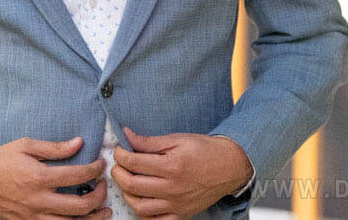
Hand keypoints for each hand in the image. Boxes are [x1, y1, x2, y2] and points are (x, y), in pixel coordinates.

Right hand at [0, 135, 110, 218]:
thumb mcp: (24, 145)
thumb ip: (53, 147)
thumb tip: (79, 143)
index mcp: (38, 177)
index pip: (77, 176)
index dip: (95, 170)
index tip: (100, 165)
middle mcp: (38, 200)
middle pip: (80, 206)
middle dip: (99, 197)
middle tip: (103, 188)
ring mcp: (32, 217)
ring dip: (92, 219)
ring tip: (104, 212)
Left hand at [110, 127, 251, 218]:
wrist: (229, 166)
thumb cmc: (203, 150)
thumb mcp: (177, 139)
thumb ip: (149, 141)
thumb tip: (126, 136)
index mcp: (172, 166)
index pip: (134, 162)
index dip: (120, 154)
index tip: (118, 149)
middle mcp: (173, 188)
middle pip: (132, 185)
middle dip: (118, 173)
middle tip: (118, 165)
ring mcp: (177, 205)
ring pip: (140, 206)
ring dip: (126, 194)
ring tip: (126, 182)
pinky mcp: (182, 215)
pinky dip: (143, 214)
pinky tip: (140, 200)